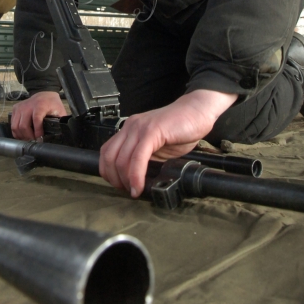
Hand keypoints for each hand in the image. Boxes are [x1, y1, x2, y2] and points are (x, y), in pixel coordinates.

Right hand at [10, 91, 67, 140]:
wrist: (44, 94)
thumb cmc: (52, 104)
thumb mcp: (59, 111)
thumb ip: (60, 121)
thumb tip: (60, 133)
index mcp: (40, 105)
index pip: (36, 119)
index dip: (37, 132)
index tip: (40, 139)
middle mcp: (28, 105)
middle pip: (23, 126)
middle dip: (29, 137)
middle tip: (34, 141)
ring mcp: (20, 107)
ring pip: (15, 126)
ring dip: (22, 136)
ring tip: (29, 139)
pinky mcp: (15, 109)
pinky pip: (12, 124)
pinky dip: (16, 132)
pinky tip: (23, 135)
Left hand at [99, 89, 238, 197]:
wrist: (197, 112)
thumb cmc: (180, 129)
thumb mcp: (156, 147)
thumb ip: (144, 159)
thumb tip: (136, 181)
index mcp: (129, 130)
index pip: (106, 152)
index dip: (108, 173)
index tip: (120, 186)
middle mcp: (131, 127)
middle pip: (110, 157)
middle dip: (115, 179)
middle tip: (128, 191)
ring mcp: (140, 128)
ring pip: (121, 159)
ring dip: (126, 180)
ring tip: (135, 191)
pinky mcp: (152, 131)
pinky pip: (138, 157)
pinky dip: (136, 175)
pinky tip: (140, 186)